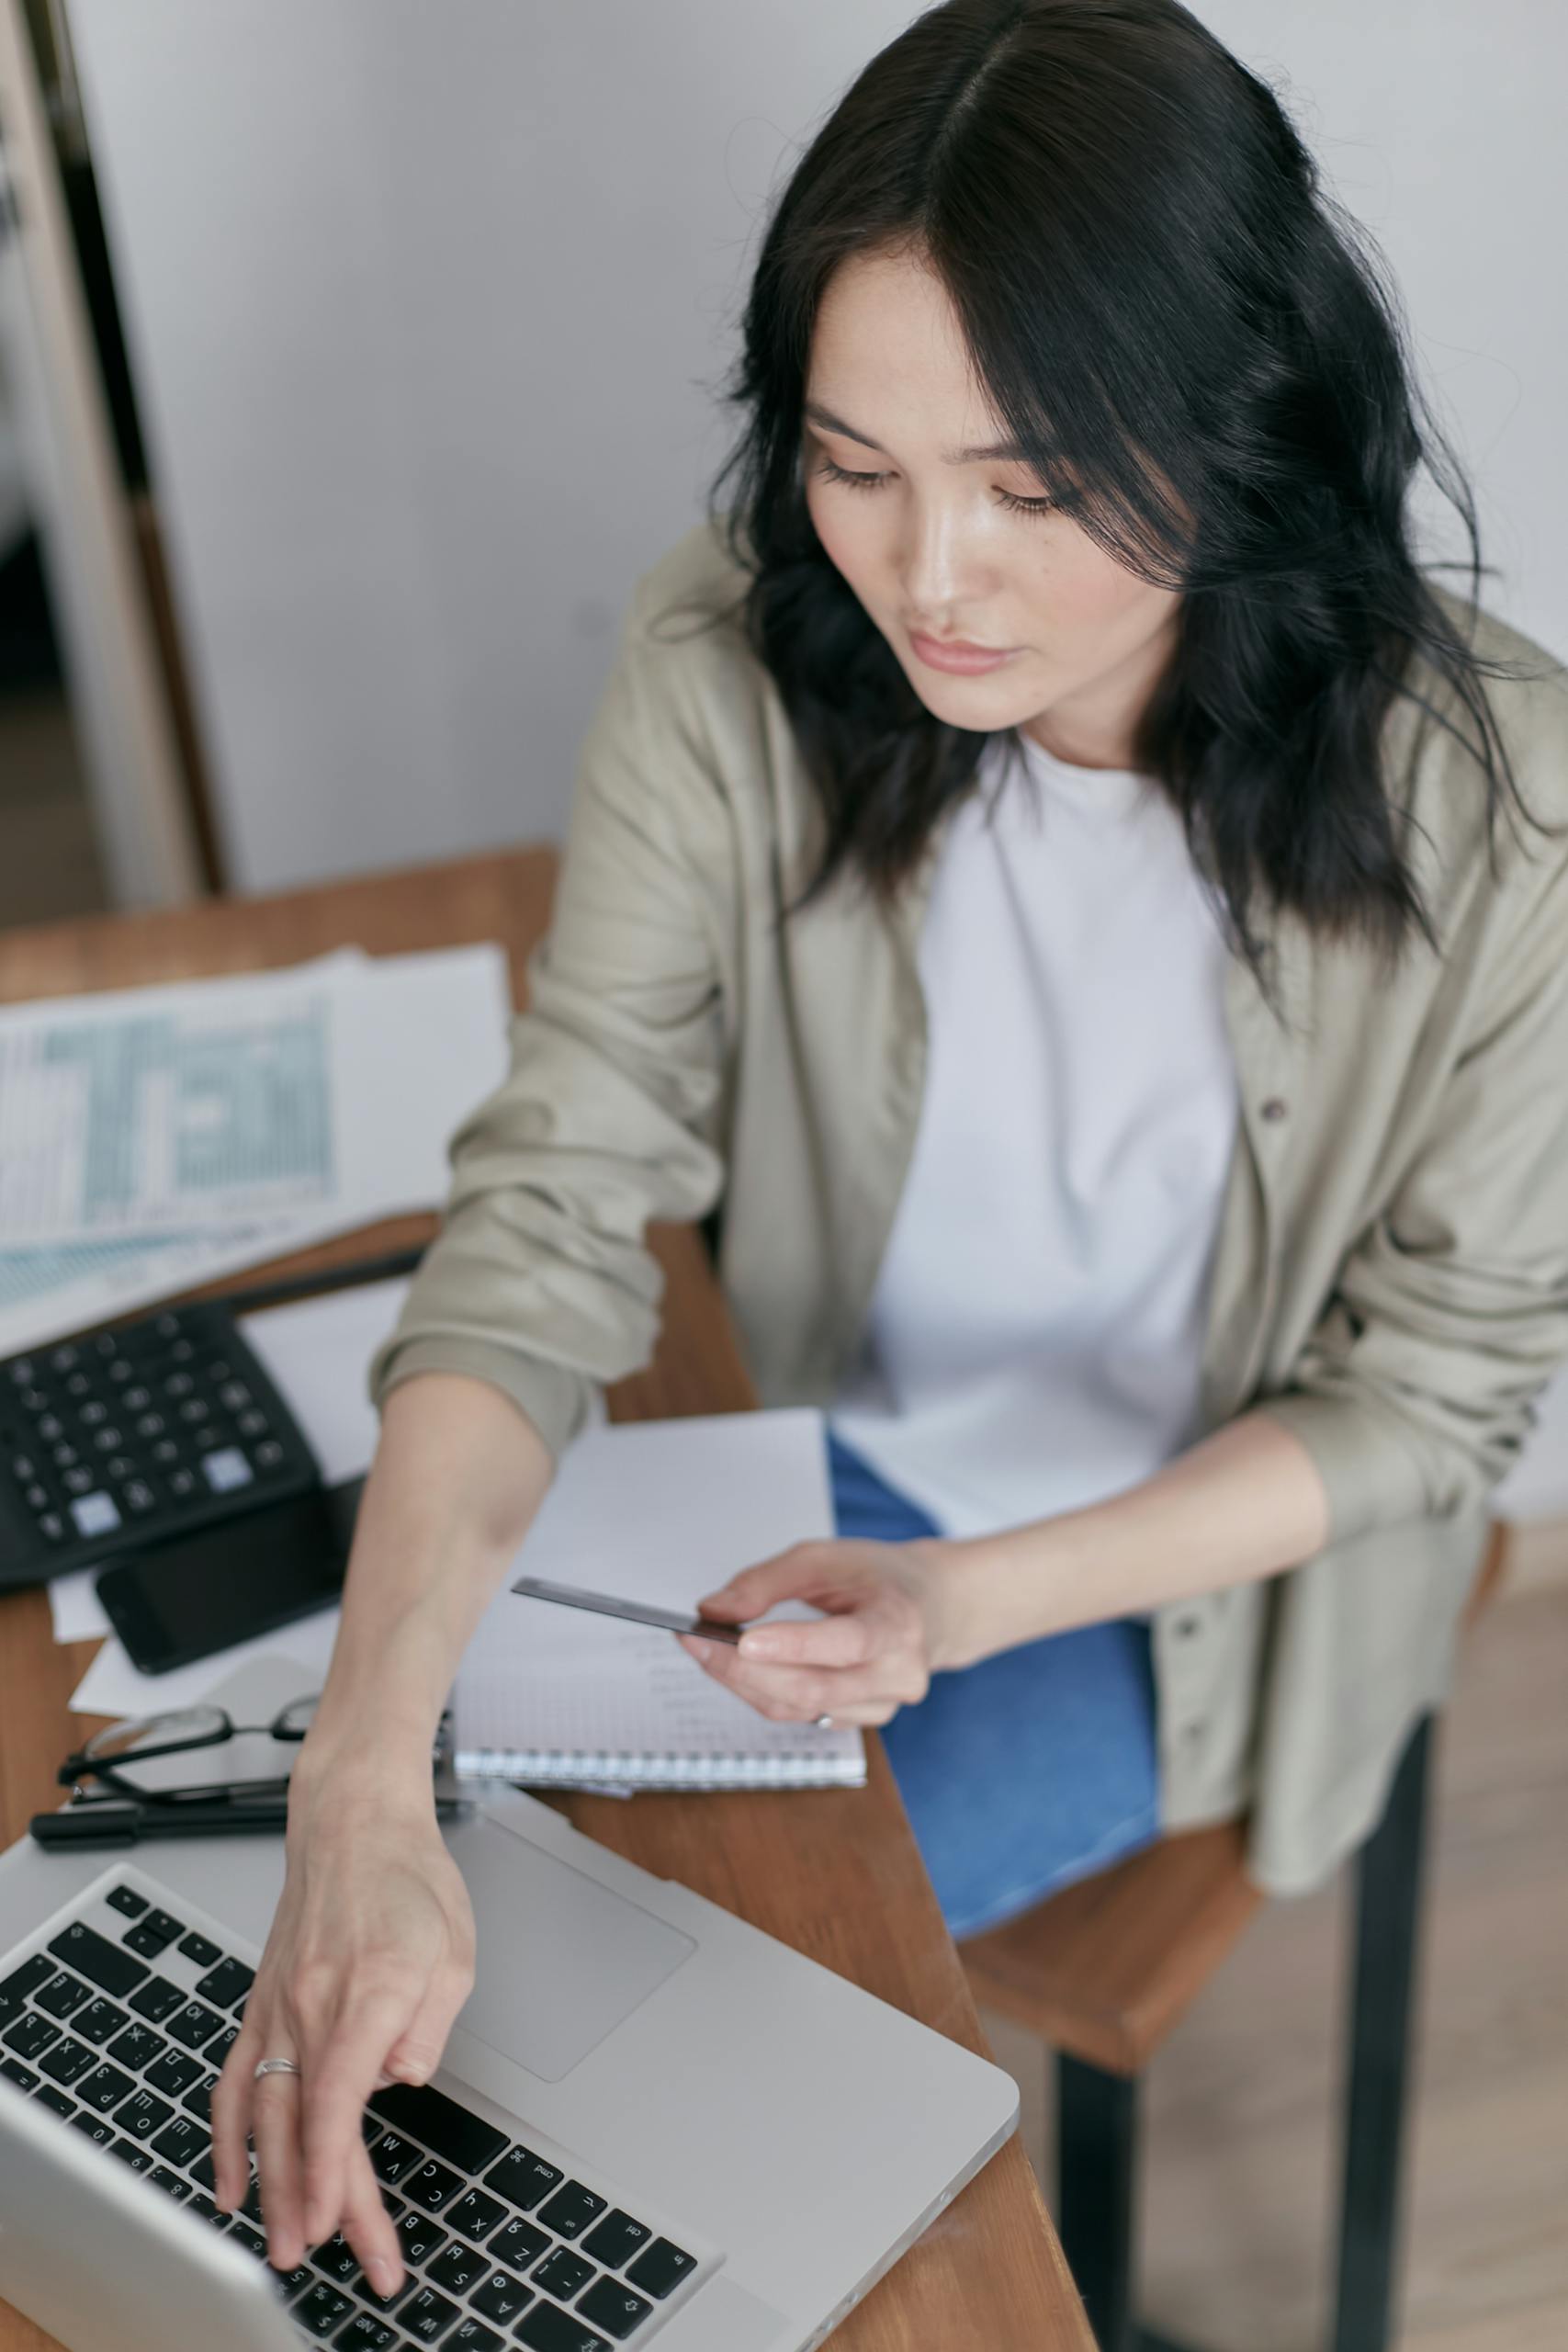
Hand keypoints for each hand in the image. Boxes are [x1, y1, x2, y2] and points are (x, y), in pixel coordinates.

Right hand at [209, 1774, 474, 2295]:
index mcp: (372, 1990)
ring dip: (275, 2190)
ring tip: (287, 2251)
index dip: (333, 2173)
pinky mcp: (262, 2008)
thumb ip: (432, 2024)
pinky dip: (228, 2139)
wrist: (353, 1822)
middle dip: (327, 2206)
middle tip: (357, 2263)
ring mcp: (280, 2008)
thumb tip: (401, 2079)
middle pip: (308, 2126)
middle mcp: (315, 2003)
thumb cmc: (410, 1877)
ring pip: (266, 2117)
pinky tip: (231, 2187)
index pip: (339, 2102)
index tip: (338, 2227)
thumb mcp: (456, 1948)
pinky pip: (235, 2082)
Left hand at [677, 1534, 966, 1725]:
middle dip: (742, 1669)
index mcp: (898, 1623)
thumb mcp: (826, 1557)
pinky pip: (801, 1716)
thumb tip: (713, 1610)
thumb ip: (767, 1582)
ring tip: (704, 1649)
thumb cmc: (878, 1577)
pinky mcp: (862, 1720)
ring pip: (799, 1708)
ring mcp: (882, 1705)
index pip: (846, 1643)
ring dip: (743, 1682)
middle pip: (811, 1687)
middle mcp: (897, 1674)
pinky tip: (738, 1668)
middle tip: (694, 1641)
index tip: (741, 1641)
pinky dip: (762, 1692)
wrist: (934, 1607)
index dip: (793, 1647)